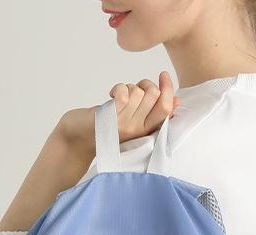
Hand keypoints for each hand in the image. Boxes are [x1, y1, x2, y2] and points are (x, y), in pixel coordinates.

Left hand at [55, 70, 179, 156]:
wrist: (78, 139)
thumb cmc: (106, 127)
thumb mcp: (134, 120)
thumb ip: (153, 110)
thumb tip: (177, 100)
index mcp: (146, 131)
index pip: (167, 109)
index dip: (168, 89)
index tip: (163, 75)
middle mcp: (137, 129)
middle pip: (154, 95)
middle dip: (144, 84)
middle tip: (131, 90)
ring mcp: (124, 124)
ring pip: (139, 92)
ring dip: (128, 87)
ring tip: (118, 96)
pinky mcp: (111, 117)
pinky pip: (125, 94)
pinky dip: (119, 88)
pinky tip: (111, 95)